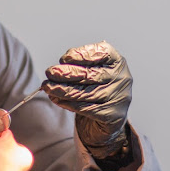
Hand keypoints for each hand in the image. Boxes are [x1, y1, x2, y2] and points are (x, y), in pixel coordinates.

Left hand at [42, 41, 131, 158]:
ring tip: (47, 87)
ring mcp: (119, 97)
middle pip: (90, 74)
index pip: (101, 53)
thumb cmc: (98, 87)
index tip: (64, 58)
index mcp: (117, 62)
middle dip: (66, 73)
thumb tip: (56, 69)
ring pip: (85, 93)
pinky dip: (67, 103)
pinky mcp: (112, 115)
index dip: (82, 54)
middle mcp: (121, 78)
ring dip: (62, 89)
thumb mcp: (94, 70)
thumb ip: (79, 65)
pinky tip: (56, 99)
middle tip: (49, 72)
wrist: (110, 117)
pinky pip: (85, 108)